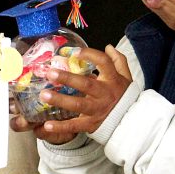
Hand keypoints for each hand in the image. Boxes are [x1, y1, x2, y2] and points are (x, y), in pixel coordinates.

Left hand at [12, 46, 132, 141]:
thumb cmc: (124, 97)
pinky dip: (61, 127)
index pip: (104, 64)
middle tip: (50, 73)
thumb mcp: (126, 77)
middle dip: (68, 78)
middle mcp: (104, 94)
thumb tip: (108, 47)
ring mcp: (97, 110)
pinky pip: (75, 126)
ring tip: (44, 95)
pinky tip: (47, 124)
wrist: (131, 122)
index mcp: (112, 80)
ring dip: (60, 100)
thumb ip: (118, 61)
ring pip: (78, 104)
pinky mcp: (91, 124)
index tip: (75, 52)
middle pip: (86, 85)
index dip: (91, 56)